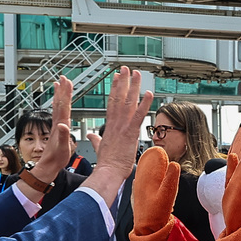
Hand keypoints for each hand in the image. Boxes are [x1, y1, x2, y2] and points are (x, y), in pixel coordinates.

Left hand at [29, 75, 75, 175]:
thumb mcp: (63, 148)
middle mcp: (58, 124)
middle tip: (63, 78)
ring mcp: (57, 126)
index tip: (67, 82)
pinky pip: (57, 113)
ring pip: (58, 107)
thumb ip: (63, 136)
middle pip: (60, 103)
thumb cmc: (56, 159)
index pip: (64, 106)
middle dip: (62, 90)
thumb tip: (63, 124)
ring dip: (59, 95)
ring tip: (58, 85)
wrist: (48, 166)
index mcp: (61, 126)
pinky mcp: (57, 130)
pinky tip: (58, 103)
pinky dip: (58, 105)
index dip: (66, 94)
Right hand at [87, 67, 153, 205]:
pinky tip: (149, 93)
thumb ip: (96, 140)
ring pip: (128, 102)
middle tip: (126, 69)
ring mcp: (123, 127)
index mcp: (109, 126)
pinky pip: (139, 115)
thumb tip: (92, 136)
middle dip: (123, 82)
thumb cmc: (106, 163)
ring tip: (137, 74)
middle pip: (119, 98)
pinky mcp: (130, 133)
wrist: (107, 172)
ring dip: (134, 87)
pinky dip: (144, 104)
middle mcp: (115, 123)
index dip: (115, 89)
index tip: (117, 77)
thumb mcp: (100, 148)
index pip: (112, 103)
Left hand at [130, 146, 179, 235]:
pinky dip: (148, 178)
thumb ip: (171, 178)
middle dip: (153, 161)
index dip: (157, 154)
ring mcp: (139, 189)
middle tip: (158, 154)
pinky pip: (143, 182)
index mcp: (148, 179)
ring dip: (151, 169)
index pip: (151, 161)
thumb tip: (174, 163)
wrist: (147, 229)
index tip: (161, 150)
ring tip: (156, 165)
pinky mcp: (140, 196)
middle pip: (147, 167)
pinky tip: (151, 181)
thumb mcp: (167, 194)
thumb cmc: (156, 214)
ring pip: (145, 175)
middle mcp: (141, 182)